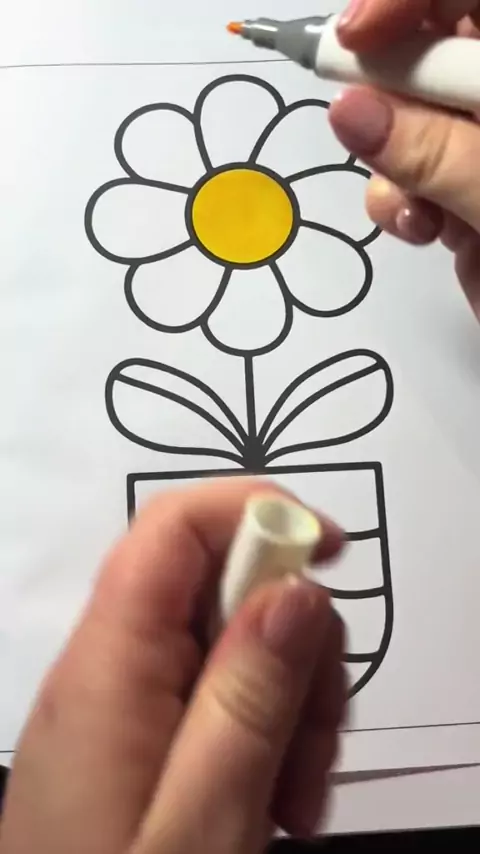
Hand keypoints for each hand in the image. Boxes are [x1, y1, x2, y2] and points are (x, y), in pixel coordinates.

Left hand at [0, 480, 344, 853]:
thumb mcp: (207, 820)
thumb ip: (248, 697)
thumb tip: (295, 586)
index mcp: (107, 665)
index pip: (171, 528)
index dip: (253, 511)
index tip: (332, 551)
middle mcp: (110, 669)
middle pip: (220, 589)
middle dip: (293, 644)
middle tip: (316, 740)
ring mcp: (126, 706)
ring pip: (234, 644)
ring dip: (289, 703)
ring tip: (297, 800)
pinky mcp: (141, 741)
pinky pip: (220, 697)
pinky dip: (265, 735)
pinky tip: (277, 805)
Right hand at [329, 1, 479, 316]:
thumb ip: (439, 156)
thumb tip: (348, 108)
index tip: (355, 38)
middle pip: (436, 42)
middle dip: (390, 84)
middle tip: (360, 115)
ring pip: (412, 113)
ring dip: (391, 159)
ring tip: (414, 210)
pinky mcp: (468, 188)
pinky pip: (412, 171)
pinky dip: (398, 199)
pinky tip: (421, 230)